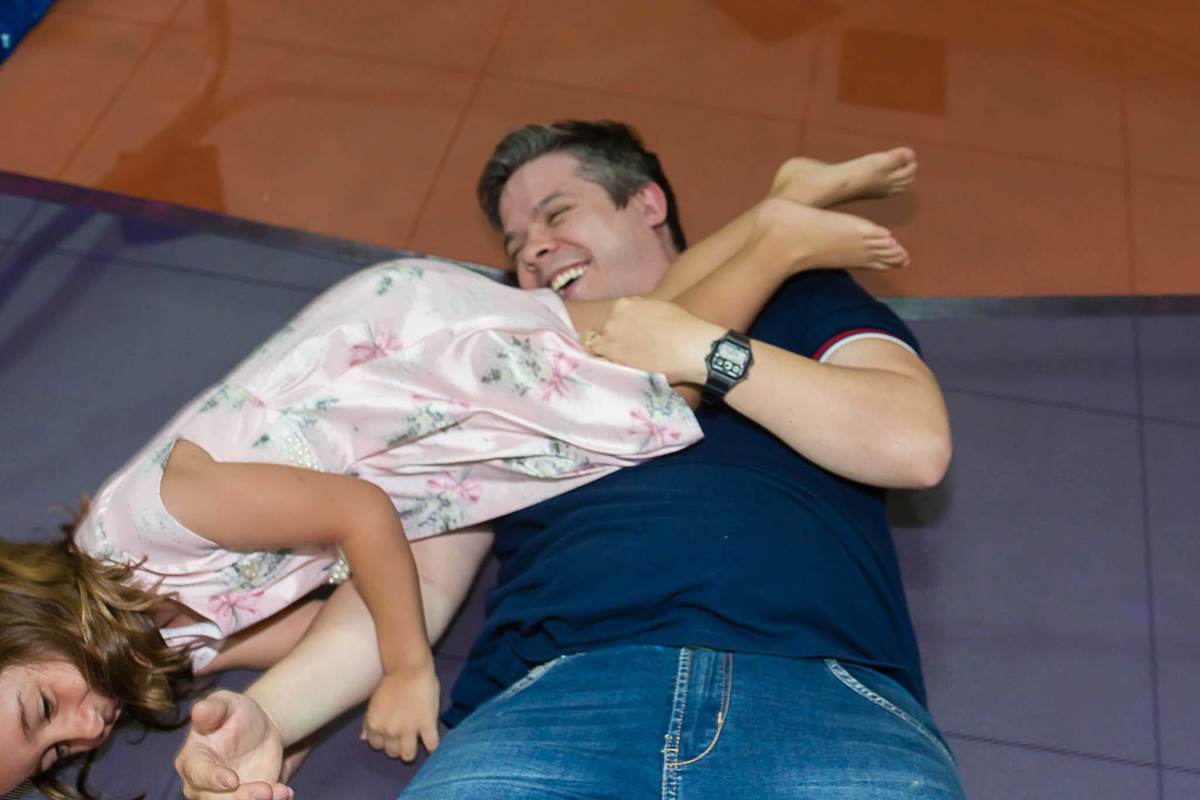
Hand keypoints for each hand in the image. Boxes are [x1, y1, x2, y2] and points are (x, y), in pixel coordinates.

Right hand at [175, 691, 291, 799]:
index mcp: (192, 759)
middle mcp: (201, 785)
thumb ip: (214, 707)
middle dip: (240, 798)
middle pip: (214, 799)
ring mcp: (221, 796)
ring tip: (279, 792)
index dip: (213, 779)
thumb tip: (199, 709)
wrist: (259, 731)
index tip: (232, 780)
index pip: (198, 773)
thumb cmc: (236, 714)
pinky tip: (285, 792)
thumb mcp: (228, 704)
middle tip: (265, 791)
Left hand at [361, 662, 440, 760]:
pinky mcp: (427, 725)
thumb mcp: (374, 703)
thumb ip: (369, 722)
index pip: (377, 745)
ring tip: (416, 741)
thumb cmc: (391, 681)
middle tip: (404, 736)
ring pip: (408, 755)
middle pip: (392, 752)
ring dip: (411, 751)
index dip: (384, 740)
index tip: (390, 734)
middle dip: (397, 746)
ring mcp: (409, 729)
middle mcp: (389, 731)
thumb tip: (363, 738)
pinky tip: (432, 743)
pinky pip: (431, 745)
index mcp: (374, 725)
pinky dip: (432, 747)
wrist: (410, 667)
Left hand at [586, 297, 723, 384]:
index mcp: (623, 305)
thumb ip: (640, 309)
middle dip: (608, 337)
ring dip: (603, 352)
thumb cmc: (681, 326)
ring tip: (616, 360)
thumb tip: (635, 316)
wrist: (689, 348)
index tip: (624, 334)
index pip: (611, 315)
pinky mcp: (614, 363)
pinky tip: (613, 369)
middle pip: (599, 330)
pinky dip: (604, 366)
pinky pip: (600, 364)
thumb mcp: (658, 306)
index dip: (617, 326)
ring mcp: (610, 343)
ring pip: (595, 347)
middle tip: (622, 348)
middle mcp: (612, 322)